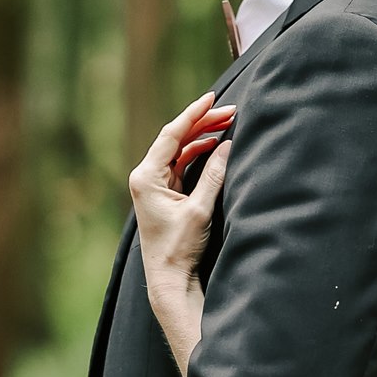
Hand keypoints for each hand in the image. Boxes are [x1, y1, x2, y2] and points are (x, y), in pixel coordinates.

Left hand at [129, 92, 233, 296]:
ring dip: (202, 137)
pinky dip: (199, 153)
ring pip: (179, 150)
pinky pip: (181, 165)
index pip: (171, 135)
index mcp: (146, 177)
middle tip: (230, 111)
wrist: (169, 278)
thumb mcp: (199, 209)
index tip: (212, 98)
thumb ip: (214, 175)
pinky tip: (216, 145)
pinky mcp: (164, 194)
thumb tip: (228, 145)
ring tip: (227, 124)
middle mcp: (146, 177)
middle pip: (176, 139)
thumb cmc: (179, 248)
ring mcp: (154, 185)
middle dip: (203, 123)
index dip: (194, 114)